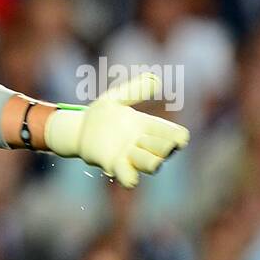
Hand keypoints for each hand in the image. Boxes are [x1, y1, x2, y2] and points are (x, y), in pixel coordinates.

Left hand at [45, 73, 189, 188]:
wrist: (78, 129)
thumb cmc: (100, 114)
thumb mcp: (115, 98)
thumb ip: (134, 89)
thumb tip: (155, 80)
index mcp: (147, 125)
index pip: (171, 133)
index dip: (178, 137)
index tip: (180, 138)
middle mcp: (142, 143)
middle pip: (163, 150)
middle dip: (163, 148)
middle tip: (158, 144)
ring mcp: (129, 156)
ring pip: (150, 164)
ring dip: (150, 162)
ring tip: (148, 158)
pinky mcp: (113, 165)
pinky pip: (127, 175)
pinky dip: (129, 177)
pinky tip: (131, 179)